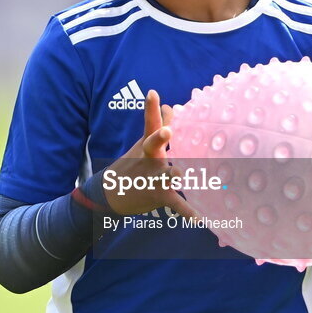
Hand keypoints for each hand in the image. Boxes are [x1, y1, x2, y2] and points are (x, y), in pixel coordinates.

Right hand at [102, 91, 196, 218]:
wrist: (111, 194)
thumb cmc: (134, 163)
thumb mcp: (145, 143)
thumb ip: (159, 124)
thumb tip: (171, 106)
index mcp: (148, 144)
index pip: (149, 122)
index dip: (151, 107)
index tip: (153, 93)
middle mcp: (149, 158)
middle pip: (152, 145)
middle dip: (159, 137)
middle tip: (167, 131)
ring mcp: (153, 178)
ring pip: (164, 175)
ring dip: (172, 175)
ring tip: (180, 174)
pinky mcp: (159, 196)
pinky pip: (176, 204)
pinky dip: (188, 212)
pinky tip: (200, 219)